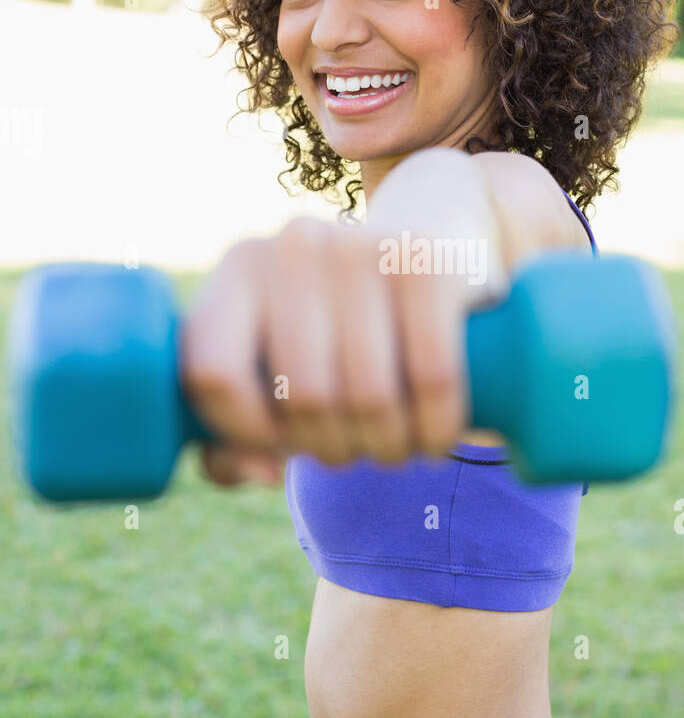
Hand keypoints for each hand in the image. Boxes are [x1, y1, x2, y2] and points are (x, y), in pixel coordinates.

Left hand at [178, 216, 485, 485]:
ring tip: (396, 449)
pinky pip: (433, 376)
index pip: (212, 374)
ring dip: (388, 449)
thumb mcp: (278, 366)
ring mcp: (362, 247)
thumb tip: (264, 472)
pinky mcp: (430, 262)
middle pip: (304, 396)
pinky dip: (437, 428)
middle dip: (334, 450)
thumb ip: (238, 436)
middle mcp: (293, 246)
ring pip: (369, 395)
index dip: (244, 433)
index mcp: (239, 270)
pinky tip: (436, 438)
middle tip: (356, 452)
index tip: (280, 448)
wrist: (431, 244)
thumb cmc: (340, 328)